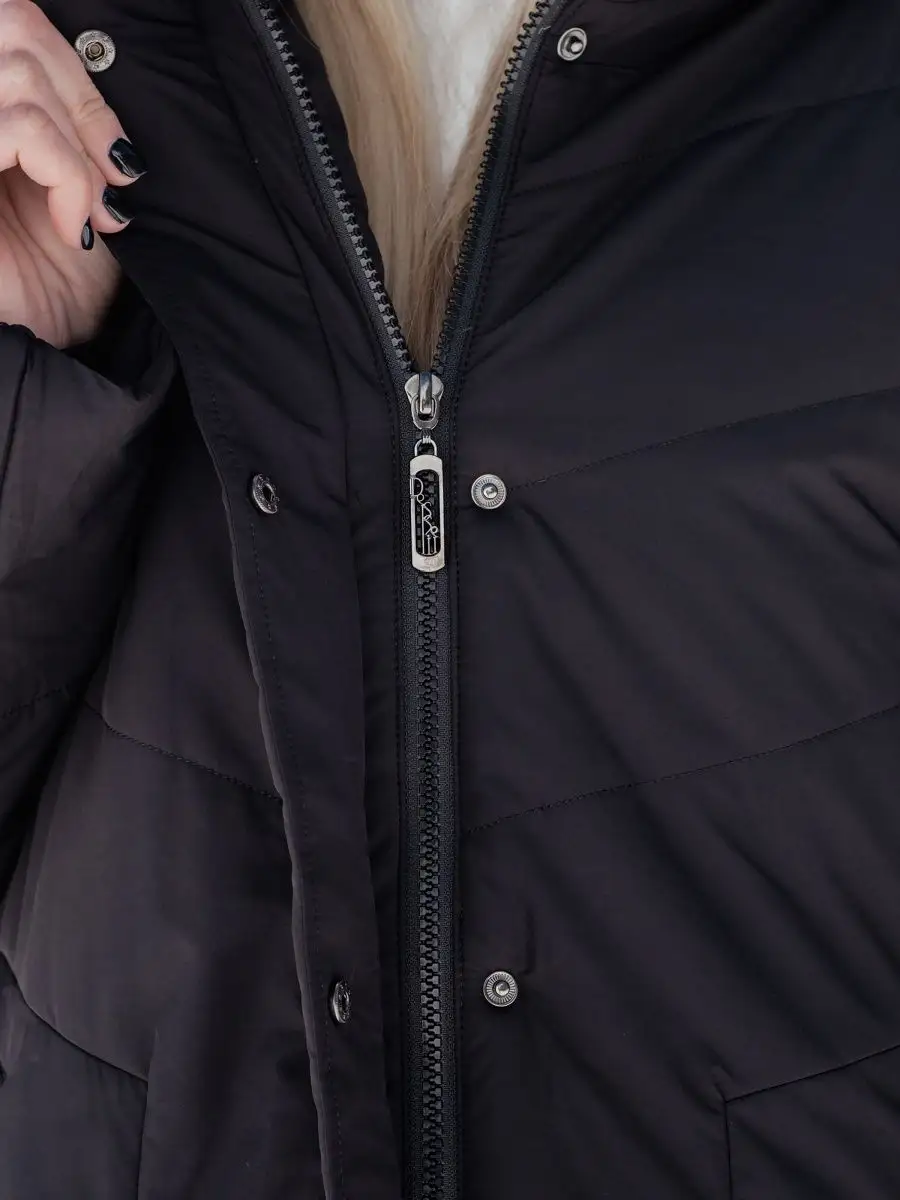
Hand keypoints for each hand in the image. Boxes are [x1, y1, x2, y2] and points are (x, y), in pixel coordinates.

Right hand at [0, 0, 146, 347]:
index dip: (80, 78)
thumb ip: (79, 136)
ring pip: (17, 74)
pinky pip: (16, 127)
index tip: (120, 158)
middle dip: (84, 104)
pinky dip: (67, 175)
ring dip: (79, 149)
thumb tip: (106, 99)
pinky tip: (74, 229)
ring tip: (92, 214)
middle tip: (111, 182)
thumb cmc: (50, 293)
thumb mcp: (76, 197)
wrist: (22, 364)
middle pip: (12, 25)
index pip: (14, 25)